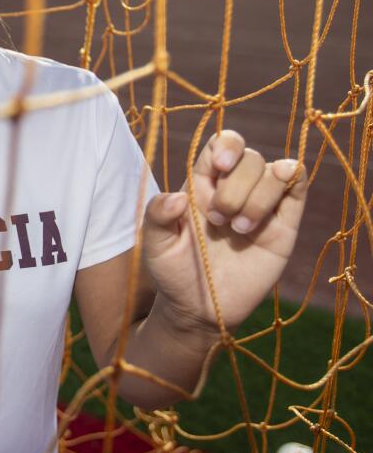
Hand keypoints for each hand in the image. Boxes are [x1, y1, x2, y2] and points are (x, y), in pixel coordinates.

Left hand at [140, 130, 306, 332]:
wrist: (200, 308)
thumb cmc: (174, 272)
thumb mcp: (155, 245)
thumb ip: (156, 215)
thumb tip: (178, 197)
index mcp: (202, 184)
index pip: (221, 144)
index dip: (226, 145)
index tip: (220, 166)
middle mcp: (234, 188)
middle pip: (250, 157)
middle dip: (235, 186)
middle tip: (218, 220)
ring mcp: (261, 205)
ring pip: (276, 169)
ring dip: (259, 196)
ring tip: (239, 230)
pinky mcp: (283, 224)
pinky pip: (297, 187)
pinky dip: (291, 185)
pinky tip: (268, 215)